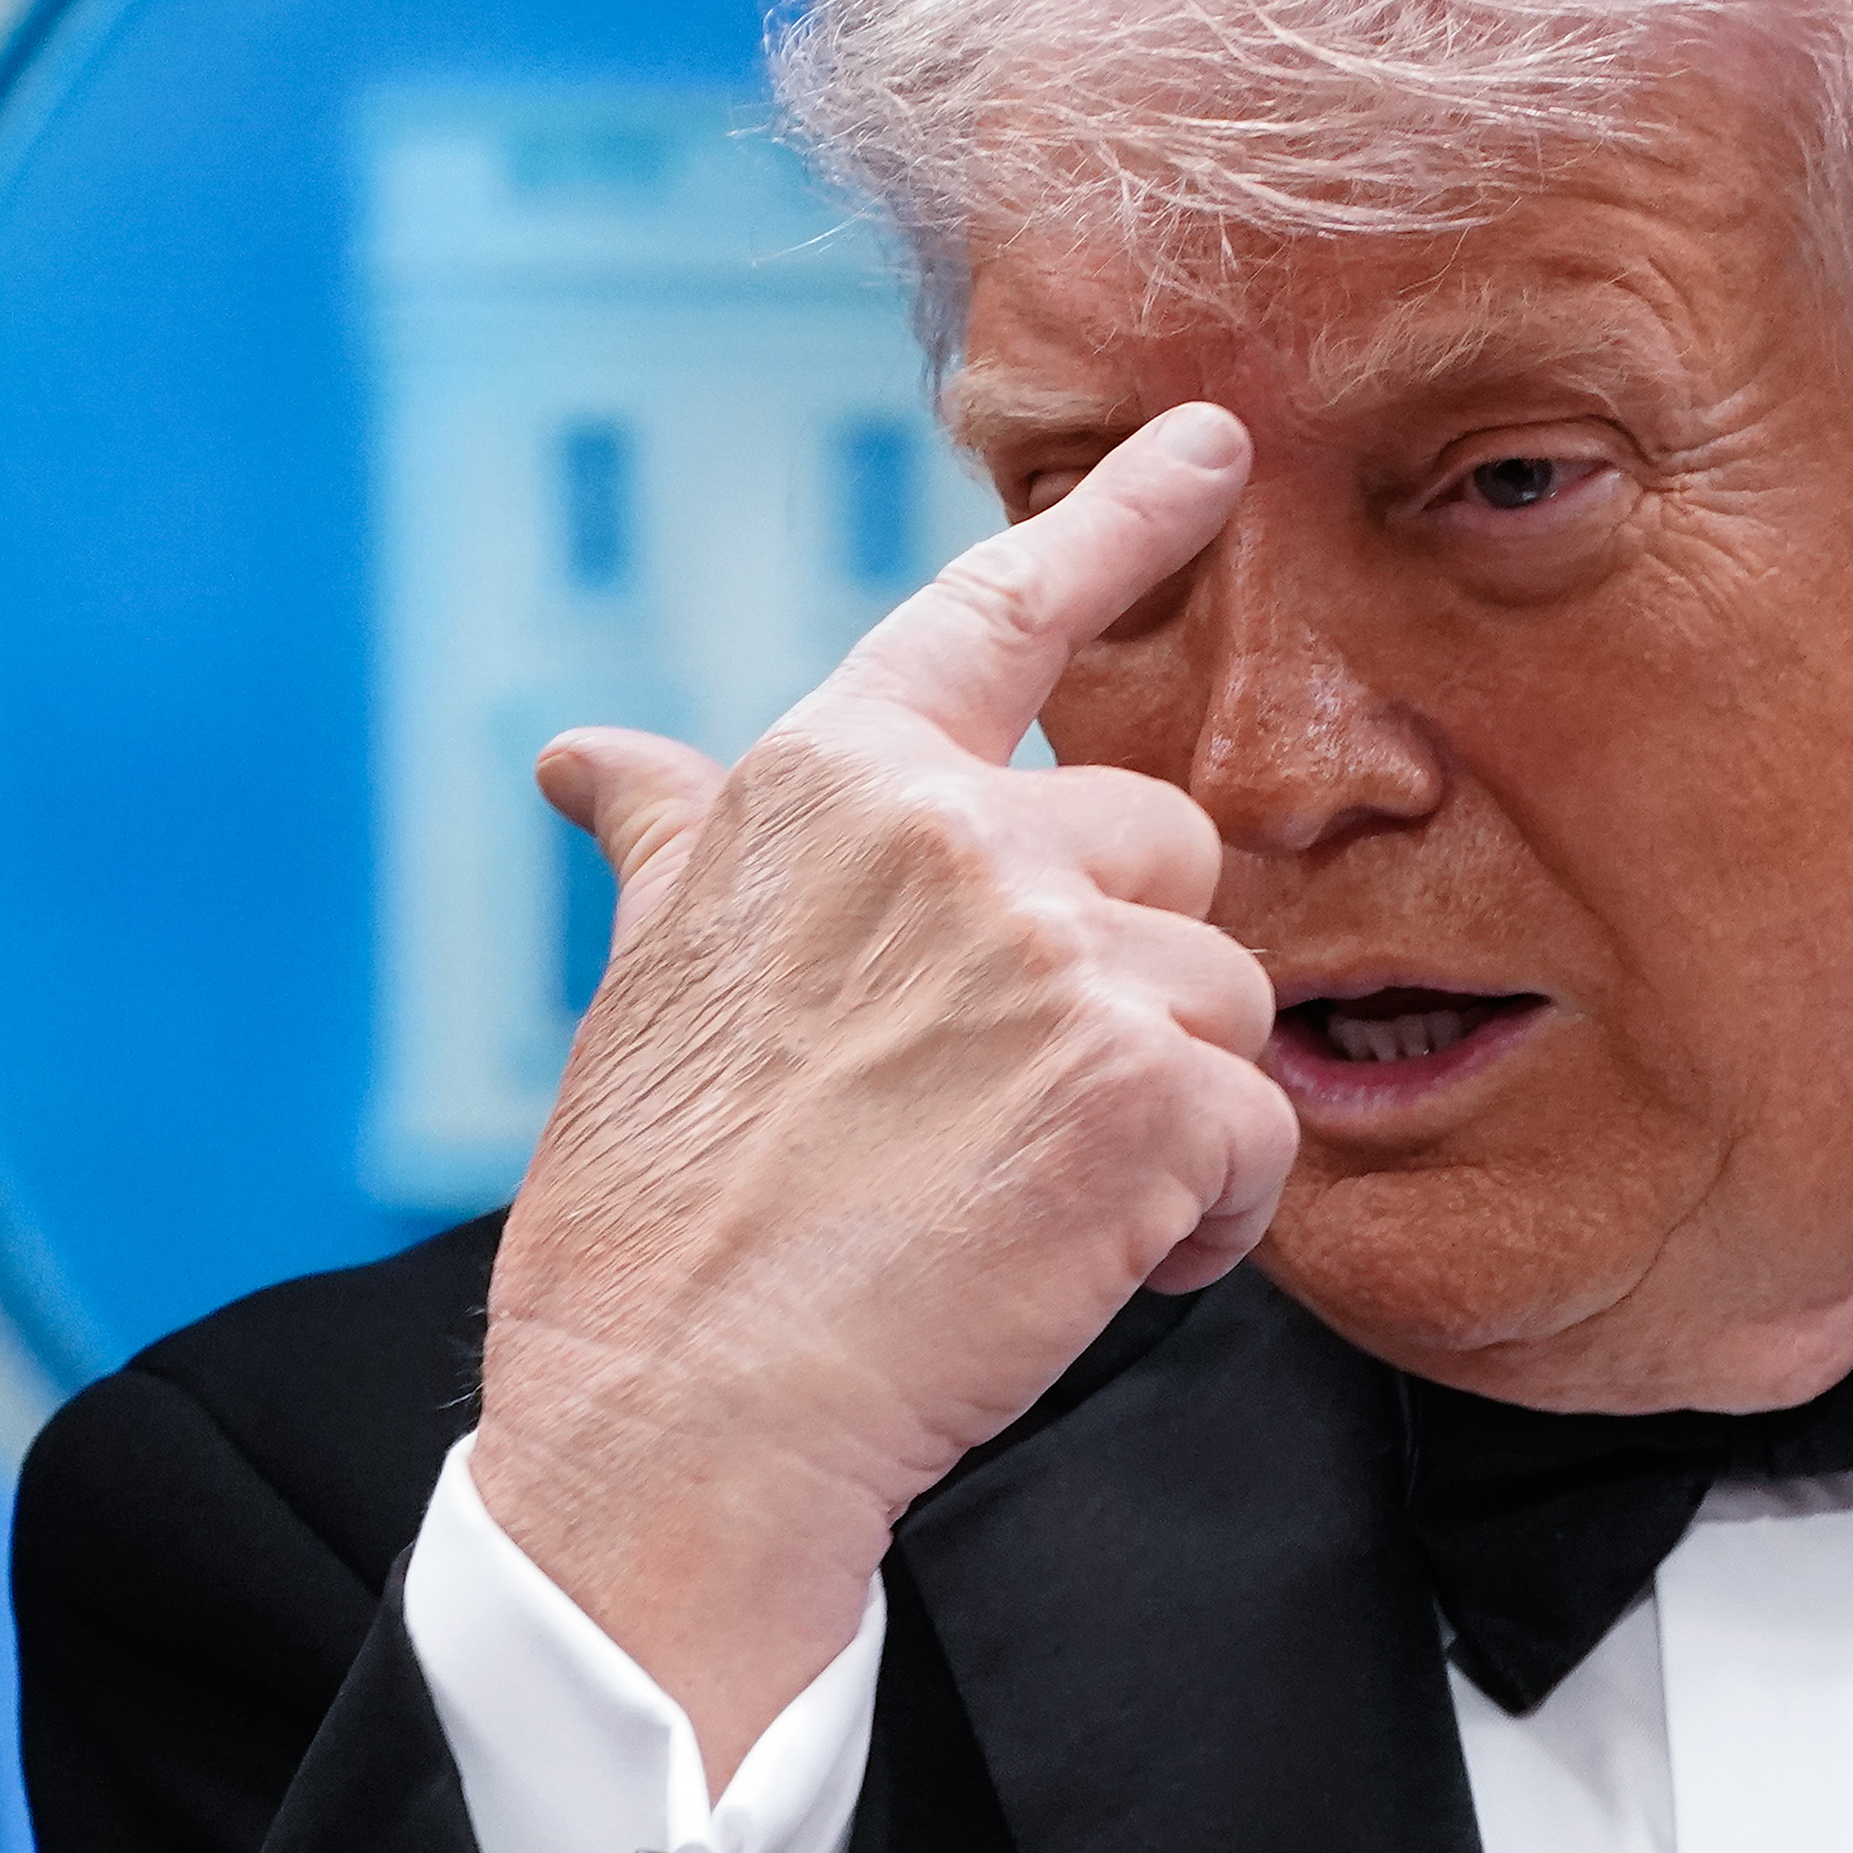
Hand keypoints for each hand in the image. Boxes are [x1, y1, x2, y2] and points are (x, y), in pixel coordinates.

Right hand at [470, 404, 1293, 1781]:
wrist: (678, 1407)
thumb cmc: (657, 1210)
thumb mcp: (651, 980)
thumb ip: (676, 843)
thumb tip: (594, 759)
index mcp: (831, 784)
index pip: (996, 616)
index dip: (1118, 519)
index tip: (1209, 444)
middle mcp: (952, 834)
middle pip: (1165, 851)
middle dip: (1128, 981)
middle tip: (1011, 1108)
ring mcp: (1057, 953)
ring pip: (1227, 994)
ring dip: (1169, 1112)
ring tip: (1032, 1202)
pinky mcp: (1143, 1087)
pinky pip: (1258, 1130)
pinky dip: (1206, 1215)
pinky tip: (1090, 1263)